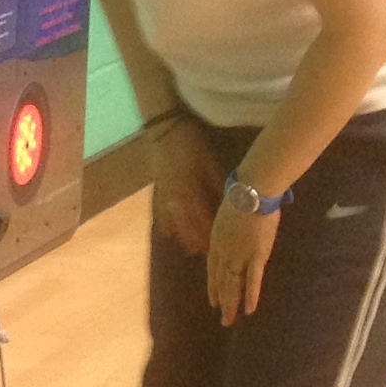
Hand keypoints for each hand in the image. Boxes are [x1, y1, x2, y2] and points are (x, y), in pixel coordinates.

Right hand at [150, 120, 224, 254]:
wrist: (165, 130)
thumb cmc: (192, 145)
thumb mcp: (210, 164)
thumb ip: (218, 186)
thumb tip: (229, 205)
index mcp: (190, 193)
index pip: (202, 221)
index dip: (211, 237)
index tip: (221, 249)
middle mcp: (175, 200)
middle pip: (187, 228)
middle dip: (198, 242)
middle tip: (208, 256)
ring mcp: (163, 196)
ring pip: (173, 223)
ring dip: (183, 237)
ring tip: (191, 250)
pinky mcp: (156, 190)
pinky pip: (159, 212)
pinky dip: (165, 225)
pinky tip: (169, 234)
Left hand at [207, 198, 276, 322]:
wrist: (252, 192)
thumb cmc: (243, 195)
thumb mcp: (230, 212)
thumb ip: (232, 224)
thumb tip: (237, 226)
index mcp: (217, 240)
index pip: (213, 269)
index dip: (213, 285)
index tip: (213, 300)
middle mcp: (224, 251)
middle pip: (221, 281)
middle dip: (221, 300)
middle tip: (222, 318)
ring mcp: (239, 255)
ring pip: (233, 285)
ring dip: (231, 304)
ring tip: (229, 320)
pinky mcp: (256, 256)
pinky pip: (253, 281)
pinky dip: (250, 296)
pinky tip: (249, 310)